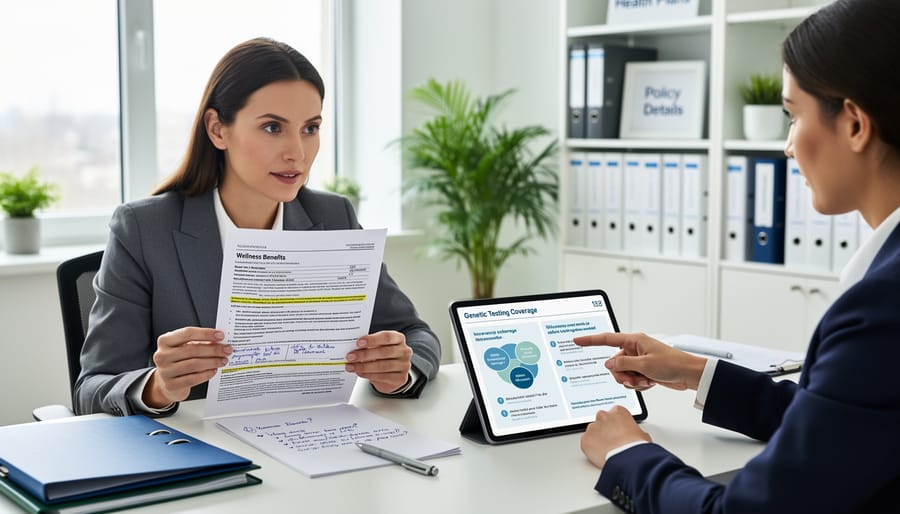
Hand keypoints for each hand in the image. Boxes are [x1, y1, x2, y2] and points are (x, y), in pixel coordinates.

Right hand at [145, 327, 231, 407]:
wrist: (167, 382)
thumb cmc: (179, 361)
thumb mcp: (185, 347)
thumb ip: (200, 342)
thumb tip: (220, 341)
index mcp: (165, 341)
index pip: (187, 333)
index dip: (206, 333)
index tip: (221, 335)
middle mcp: (162, 355)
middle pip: (192, 350)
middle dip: (213, 349)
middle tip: (227, 350)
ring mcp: (165, 371)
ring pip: (193, 364)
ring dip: (212, 362)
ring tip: (223, 360)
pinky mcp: (171, 385)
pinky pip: (192, 378)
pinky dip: (206, 374)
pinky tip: (214, 370)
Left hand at [345, 330, 412, 393]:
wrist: (392, 373)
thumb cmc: (383, 356)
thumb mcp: (378, 347)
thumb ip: (369, 345)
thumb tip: (353, 348)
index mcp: (398, 338)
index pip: (387, 337)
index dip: (373, 339)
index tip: (359, 343)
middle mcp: (404, 351)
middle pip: (384, 352)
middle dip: (364, 355)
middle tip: (350, 356)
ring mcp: (404, 365)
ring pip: (383, 366)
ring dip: (364, 367)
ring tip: (352, 367)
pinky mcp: (401, 378)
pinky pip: (383, 377)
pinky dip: (369, 375)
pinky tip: (360, 373)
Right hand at [573, 332, 705, 390]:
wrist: (689, 374)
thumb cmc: (673, 364)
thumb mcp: (645, 365)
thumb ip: (623, 364)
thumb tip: (608, 365)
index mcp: (634, 341)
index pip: (606, 339)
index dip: (590, 340)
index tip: (577, 340)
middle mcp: (634, 349)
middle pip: (614, 364)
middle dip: (623, 374)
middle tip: (636, 378)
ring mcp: (638, 361)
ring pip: (622, 374)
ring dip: (632, 381)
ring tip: (647, 380)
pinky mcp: (643, 370)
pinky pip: (632, 379)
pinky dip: (639, 384)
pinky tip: (651, 382)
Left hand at [581, 405, 651, 467]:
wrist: (627, 459)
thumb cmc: (636, 447)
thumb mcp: (643, 435)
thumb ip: (635, 431)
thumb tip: (635, 437)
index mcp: (618, 412)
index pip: (615, 414)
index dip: (617, 424)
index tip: (619, 432)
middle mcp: (603, 416)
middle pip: (602, 420)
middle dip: (606, 429)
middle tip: (612, 441)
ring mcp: (592, 428)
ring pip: (592, 432)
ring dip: (598, 439)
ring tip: (607, 450)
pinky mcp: (585, 440)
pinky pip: (586, 443)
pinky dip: (591, 448)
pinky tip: (600, 454)